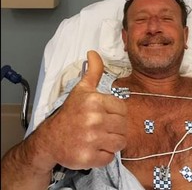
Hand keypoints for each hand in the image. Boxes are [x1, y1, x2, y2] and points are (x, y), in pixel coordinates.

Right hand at [38, 50, 126, 169]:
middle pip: (123, 127)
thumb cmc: (69, 113)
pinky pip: (110, 157)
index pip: (123, 109)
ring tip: (99, 138)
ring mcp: (92, 140)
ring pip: (120, 143)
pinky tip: (93, 148)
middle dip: (114, 129)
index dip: (115, 114)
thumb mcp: (81, 90)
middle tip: (101, 128)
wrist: (50, 139)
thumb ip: (93, 71)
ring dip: (111, 142)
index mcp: (95, 101)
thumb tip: (93, 52)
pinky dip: (104, 155)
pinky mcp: (89, 158)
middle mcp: (94, 120)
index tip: (104, 116)